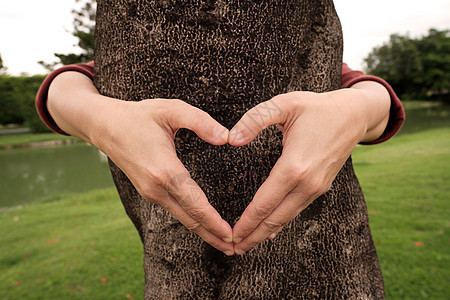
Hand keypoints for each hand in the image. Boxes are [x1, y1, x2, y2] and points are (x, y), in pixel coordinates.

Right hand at [48, 72, 233, 254]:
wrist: (104, 126)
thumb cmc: (139, 116)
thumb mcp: (171, 109)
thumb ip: (201, 122)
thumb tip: (226, 137)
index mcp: (165, 171)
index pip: (196, 204)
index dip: (215, 222)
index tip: (232, 236)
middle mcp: (157, 188)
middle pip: (190, 219)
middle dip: (214, 236)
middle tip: (236, 249)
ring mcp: (151, 192)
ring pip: (182, 218)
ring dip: (204, 231)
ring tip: (224, 242)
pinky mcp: (149, 192)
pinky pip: (175, 210)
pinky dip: (192, 221)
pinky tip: (203, 224)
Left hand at [229, 86, 389, 253]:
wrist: (355, 115)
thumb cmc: (317, 107)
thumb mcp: (284, 104)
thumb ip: (254, 120)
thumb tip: (231, 139)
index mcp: (294, 166)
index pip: (264, 203)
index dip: (246, 222)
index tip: (230, 235)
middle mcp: (307, 183)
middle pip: (274, 218)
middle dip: (252, 236)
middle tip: (233, 249)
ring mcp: (316, 187)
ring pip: (286, 218)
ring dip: (265, 233)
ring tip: (247, 244)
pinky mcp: (321, 187)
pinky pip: (297, 210)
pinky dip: (281, 223)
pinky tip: (271, 231)